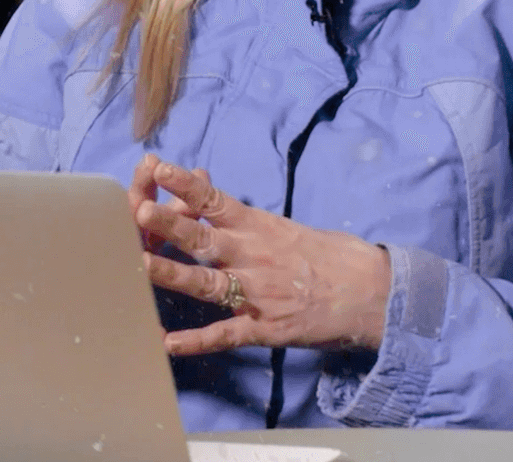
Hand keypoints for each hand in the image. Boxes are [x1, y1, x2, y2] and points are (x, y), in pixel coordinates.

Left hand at [128, 154, 391, 357]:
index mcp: (261, 228)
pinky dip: (197, 341)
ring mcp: (257, 293)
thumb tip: (217, 208)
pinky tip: (169, 344)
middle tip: (139, 211)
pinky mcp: (265, 328)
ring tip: (140, 266)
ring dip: (172, 275)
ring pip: (206, 283)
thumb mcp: (291, 229)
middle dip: (170, 225)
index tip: (159, 169)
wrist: (374, 293)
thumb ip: (251, 222)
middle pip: (203, 238)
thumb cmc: (334, 256)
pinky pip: (225, 335)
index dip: (186, 185)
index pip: (216, 201)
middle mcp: (254, 257)